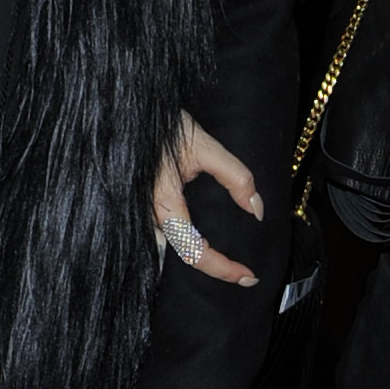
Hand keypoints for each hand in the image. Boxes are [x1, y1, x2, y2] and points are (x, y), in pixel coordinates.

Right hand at [152, 112, 261, 286]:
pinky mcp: (144, 207)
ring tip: (227, 261)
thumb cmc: (164, 125)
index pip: (194, 252)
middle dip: (213, 269)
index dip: (222, 269)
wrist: (132, 112)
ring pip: (172, 250)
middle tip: (242, 273)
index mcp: (164, 204)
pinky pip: (167, 236)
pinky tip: (204, 241)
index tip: (249, 276)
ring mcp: (143, 214)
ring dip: (199, 257)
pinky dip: (187, 244)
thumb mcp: (205, 145)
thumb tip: (257, 210)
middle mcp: (150, 217)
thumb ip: (235, 177)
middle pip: (183, 258)